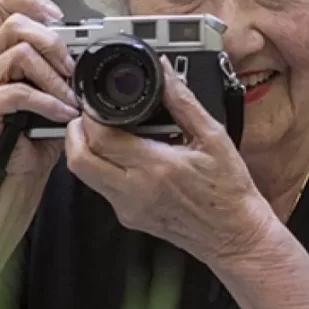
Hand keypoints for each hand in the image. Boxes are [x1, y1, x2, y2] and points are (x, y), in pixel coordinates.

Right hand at [0, 0, 79, 181]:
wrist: (19, 175)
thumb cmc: (37, 135)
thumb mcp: (55, 91)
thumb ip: (61, 65)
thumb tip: (90, 46)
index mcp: (2, 51)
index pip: (5, 2)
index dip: (33, 2)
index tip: (59, 20)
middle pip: (17, 23)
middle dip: (54, 43)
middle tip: (73, 70)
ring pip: (21, 53)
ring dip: (54, 77)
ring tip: (70, 98)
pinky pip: (19, 92)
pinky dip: (48, 103)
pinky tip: (61, 114)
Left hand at [65, 56, 271, 263]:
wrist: (234, 236)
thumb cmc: (228, 190)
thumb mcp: (213, 137)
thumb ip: (183, 102)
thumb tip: (164, 72)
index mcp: (156, 168)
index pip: (101, 139)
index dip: (90, 116)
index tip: (97, 102)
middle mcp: (134, 191)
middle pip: (78, 160)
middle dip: (74, 132)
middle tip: (88, 115)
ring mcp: (128, 208)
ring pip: (84, 176)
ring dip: (84, 149)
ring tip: (103, 130)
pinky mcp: (128, 217)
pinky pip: (100, 187)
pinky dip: (100, 166)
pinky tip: (121, 153)